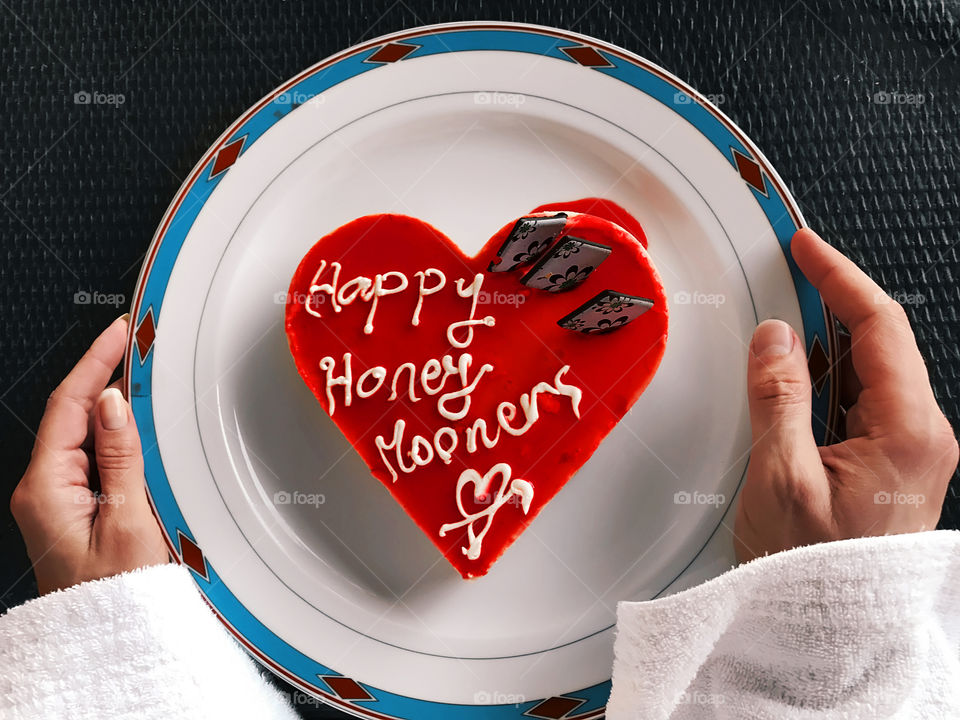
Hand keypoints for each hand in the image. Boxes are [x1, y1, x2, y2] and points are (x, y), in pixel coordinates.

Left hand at [10, 316, 168, 593]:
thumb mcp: (127, 521)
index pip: (70, 405)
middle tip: (136, 344)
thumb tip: (114, 402)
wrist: (109, 638)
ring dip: (112, 405)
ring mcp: (59, 499)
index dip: (94, 362)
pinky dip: (117, 435)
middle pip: (73, 415)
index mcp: (46, 488)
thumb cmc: (117, 594)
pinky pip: (94, 458)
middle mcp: (44, 490)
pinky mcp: (77, 509)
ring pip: (85, 435)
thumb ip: (120, 457)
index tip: (118, 332)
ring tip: (141, 376)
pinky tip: (137, 427)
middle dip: (103, 375)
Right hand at [734, 228, 957, 562]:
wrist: (829, 630)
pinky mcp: (890, 459)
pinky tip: (796, 372)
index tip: (806, 245)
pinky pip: (861, 396)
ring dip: (827, 337)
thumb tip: (776, 335)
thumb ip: (779, 397)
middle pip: (880, 339)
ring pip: (869, 367)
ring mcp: (909, 446)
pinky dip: (827, 373)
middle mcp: (920, 434)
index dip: (839, 276)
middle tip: (788, 269)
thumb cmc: (812, 569)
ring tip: (783, 319)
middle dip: (833, 298)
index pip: (879, 326)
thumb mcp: (782, 478)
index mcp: (907, 431)